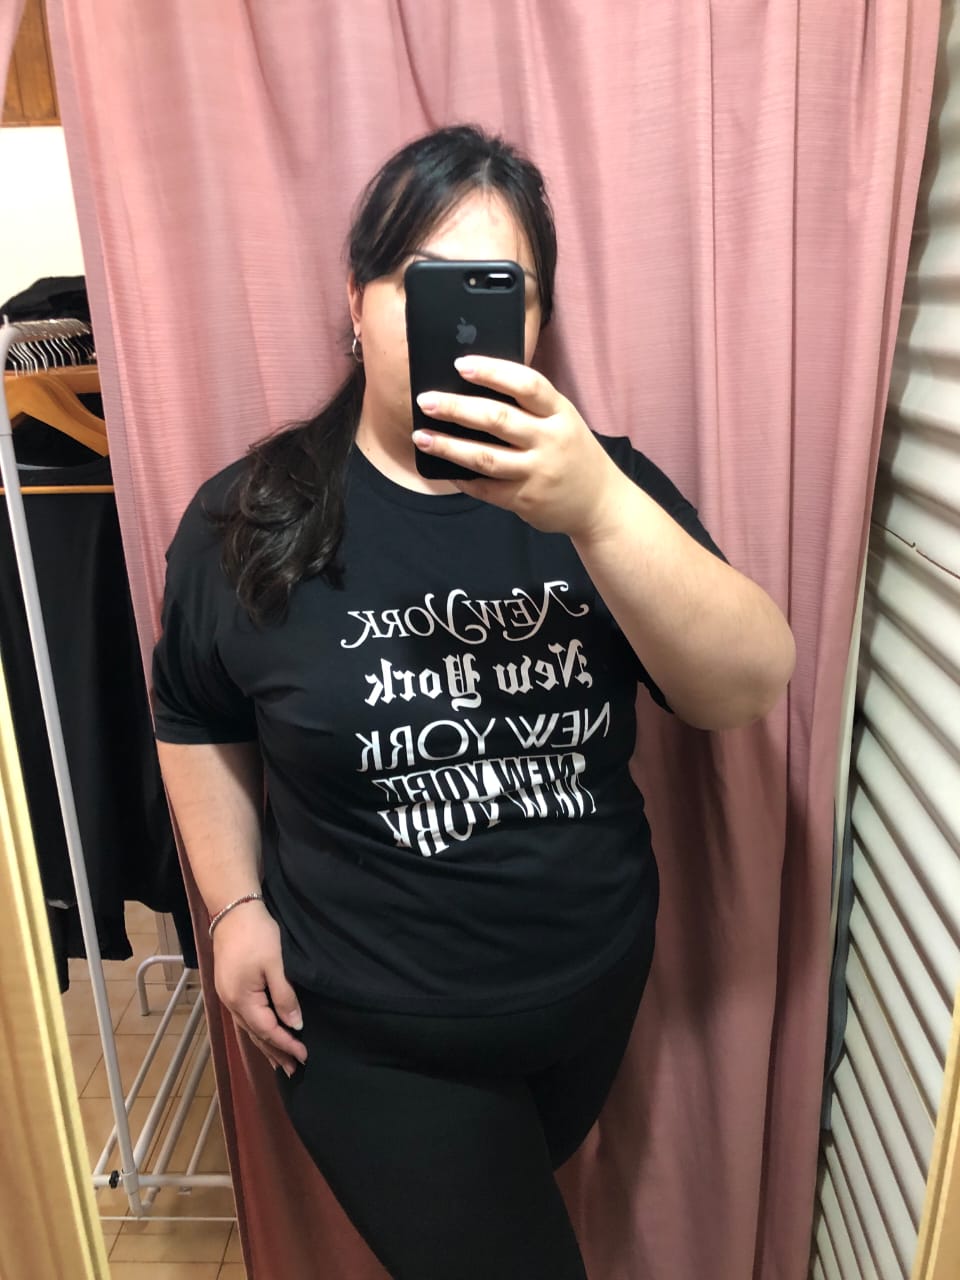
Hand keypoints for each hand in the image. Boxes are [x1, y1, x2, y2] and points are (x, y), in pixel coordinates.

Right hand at [212, 900, 306, 1077]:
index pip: (267, 1030)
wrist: (233, 910)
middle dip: (275, 1052)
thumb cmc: (258, 935)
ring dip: (265, 1044)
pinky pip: (245, 1018)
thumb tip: (295, 1025)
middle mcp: (231, 1002)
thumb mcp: (276, 964)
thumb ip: (285, 996)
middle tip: (293, 1070)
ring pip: (249, 1028)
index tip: (305, 1057)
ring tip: (280, 1061)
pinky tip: (264, 1033)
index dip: (287, 1044)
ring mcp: (227, 995)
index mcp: (242, 999)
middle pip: (256, 1034)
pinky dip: (257, 1030)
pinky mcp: (228, 986)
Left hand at [412, 356, 625, 537]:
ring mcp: (537, 472)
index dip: (492, 372)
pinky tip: (443, 468)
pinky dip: (462, 477)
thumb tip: (477, 387)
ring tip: (422, 436)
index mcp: (560, 413)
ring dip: (449, 446)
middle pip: (498, 419)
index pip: (526, 384)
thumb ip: (531, 406)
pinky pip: (486, 488)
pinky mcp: (525, 500)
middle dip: (457, 408)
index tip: (460, 364)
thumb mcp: (563, 421)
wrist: (599, 503)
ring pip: (485, 457)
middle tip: (426, 400)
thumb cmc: (572, 452)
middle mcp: (550, 441)